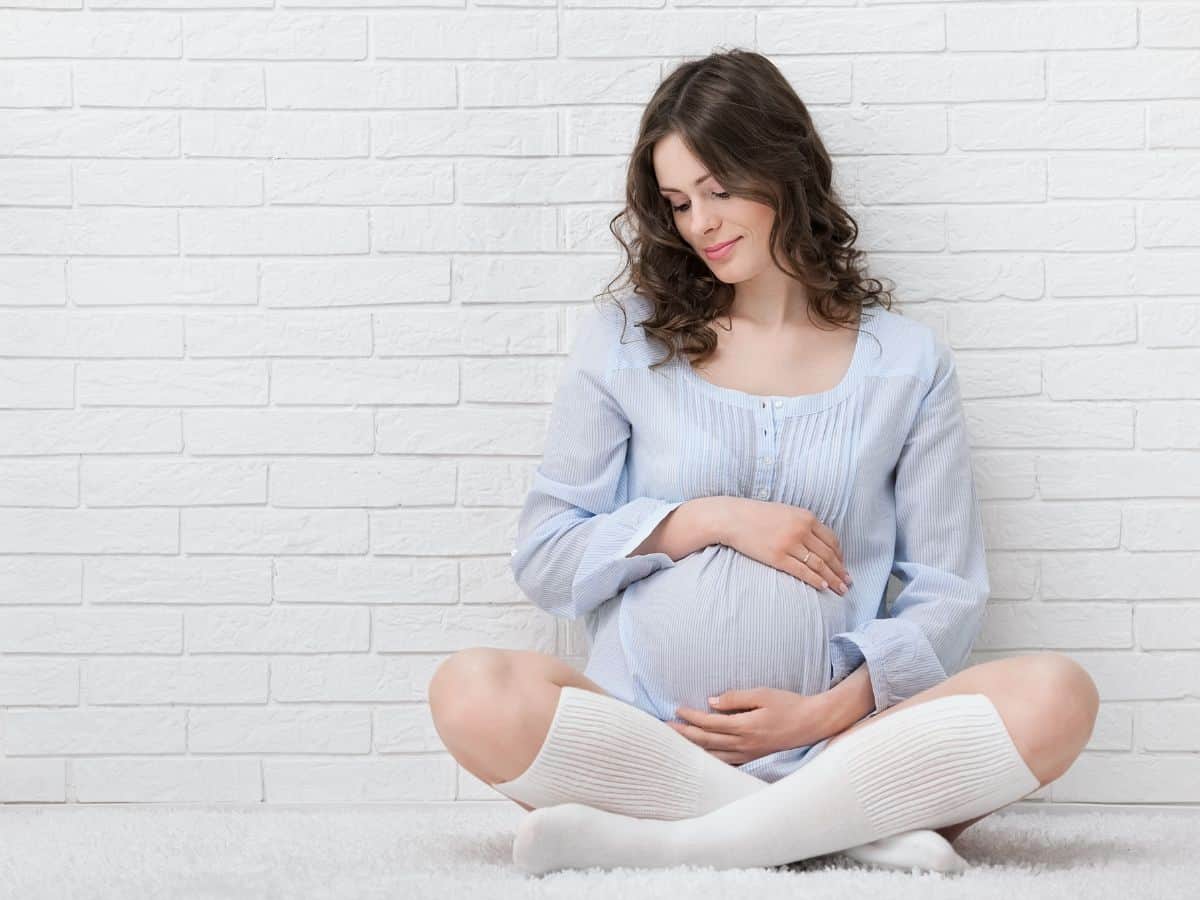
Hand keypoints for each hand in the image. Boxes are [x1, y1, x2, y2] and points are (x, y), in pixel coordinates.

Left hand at [667, 687, 833, 764]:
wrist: (812, 723)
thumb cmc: (789, 704)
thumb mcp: (762, 694)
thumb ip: (736, 698)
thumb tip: (711, 702)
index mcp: (745, 727)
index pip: (710, 723)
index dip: (691, 717)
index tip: (676, 709)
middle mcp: (744, 744)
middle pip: (706, 740)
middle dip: (684, 734)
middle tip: (664, 728)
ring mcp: (748, 753)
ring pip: (713, 755)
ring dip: (692, 748)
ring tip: (675, 743)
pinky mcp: (753, 757)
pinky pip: (725, 762)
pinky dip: (709, 758)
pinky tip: (700, 756)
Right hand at [722, 498, 850, 594]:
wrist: (733, 518)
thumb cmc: (757, 515)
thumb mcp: (786, 512)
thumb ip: (803, 523)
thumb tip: (817, 540)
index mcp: (806, 517)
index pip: (832, 540)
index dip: (840, 555)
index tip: (843, 565)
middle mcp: (801, 530)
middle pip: (828, 554)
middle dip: (840, 570)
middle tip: (848, 582)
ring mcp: (790, 544)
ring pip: (819, 565)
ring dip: (832, 578)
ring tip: (840, 589)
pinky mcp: (778, 557)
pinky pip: (802, 571)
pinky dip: (815, 580)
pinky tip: (824, 587)